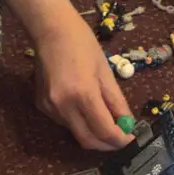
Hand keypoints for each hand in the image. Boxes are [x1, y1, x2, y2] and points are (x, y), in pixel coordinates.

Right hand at [31, 10, 133, 150]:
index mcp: (83, 94)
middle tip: (121, 138)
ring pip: (76, 132)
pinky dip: (79, 122)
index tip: (131, 138)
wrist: (50, 29)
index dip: (120, 139)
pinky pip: (65, 122)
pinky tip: (85, 108)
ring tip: (106, 120)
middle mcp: (63, 106)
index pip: (104, 130)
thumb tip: (128, 123)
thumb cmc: (83, 44)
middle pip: (88, 140)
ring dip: (93, 132)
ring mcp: (50, 107)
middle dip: (107, 144)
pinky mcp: (42, 106)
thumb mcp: (105, 71)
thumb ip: (116, 101)